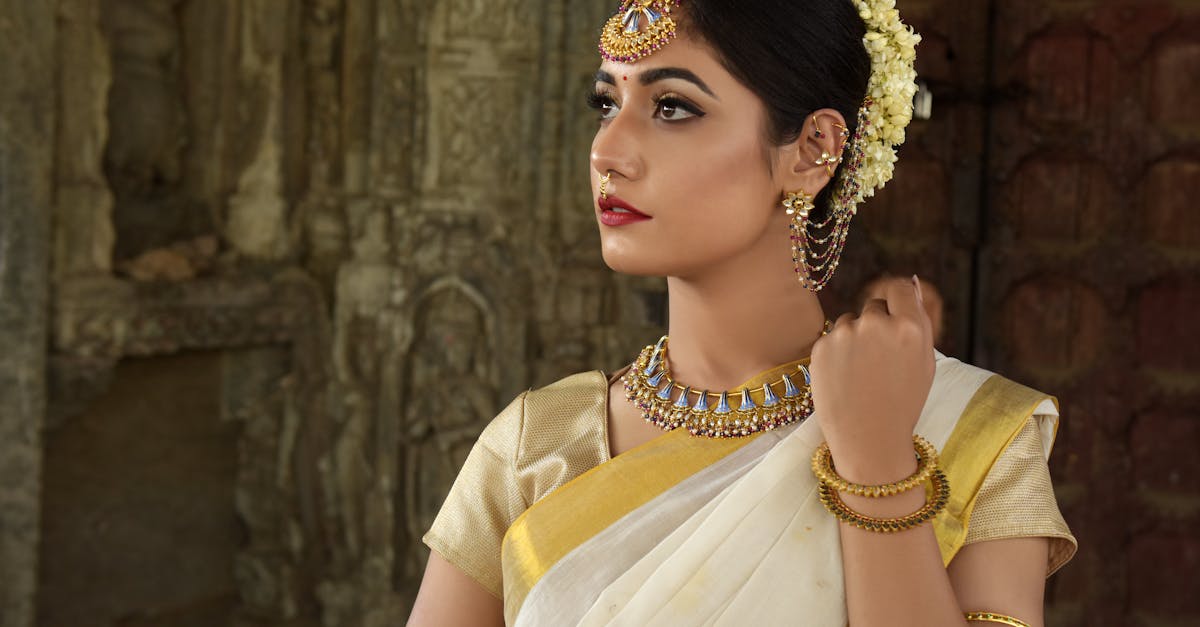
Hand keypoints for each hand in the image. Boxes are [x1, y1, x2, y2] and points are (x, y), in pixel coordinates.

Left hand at [809, 276, 935, 482]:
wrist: (868, 439)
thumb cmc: (902, 403)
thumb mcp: (925, 363)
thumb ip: (918, 321)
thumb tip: (912, 282)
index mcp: (910, 327)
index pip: (901, 288)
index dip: (898, 301)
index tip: (895, 315)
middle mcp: (877, 324)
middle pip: (875, 306)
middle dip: (876, 324)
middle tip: (879, 360)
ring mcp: (846, 334)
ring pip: (850, 321)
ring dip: (854, 338)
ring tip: (861, 373)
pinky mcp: (821, 346)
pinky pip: (831, 338)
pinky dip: (836, 353)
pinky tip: (844, 378)